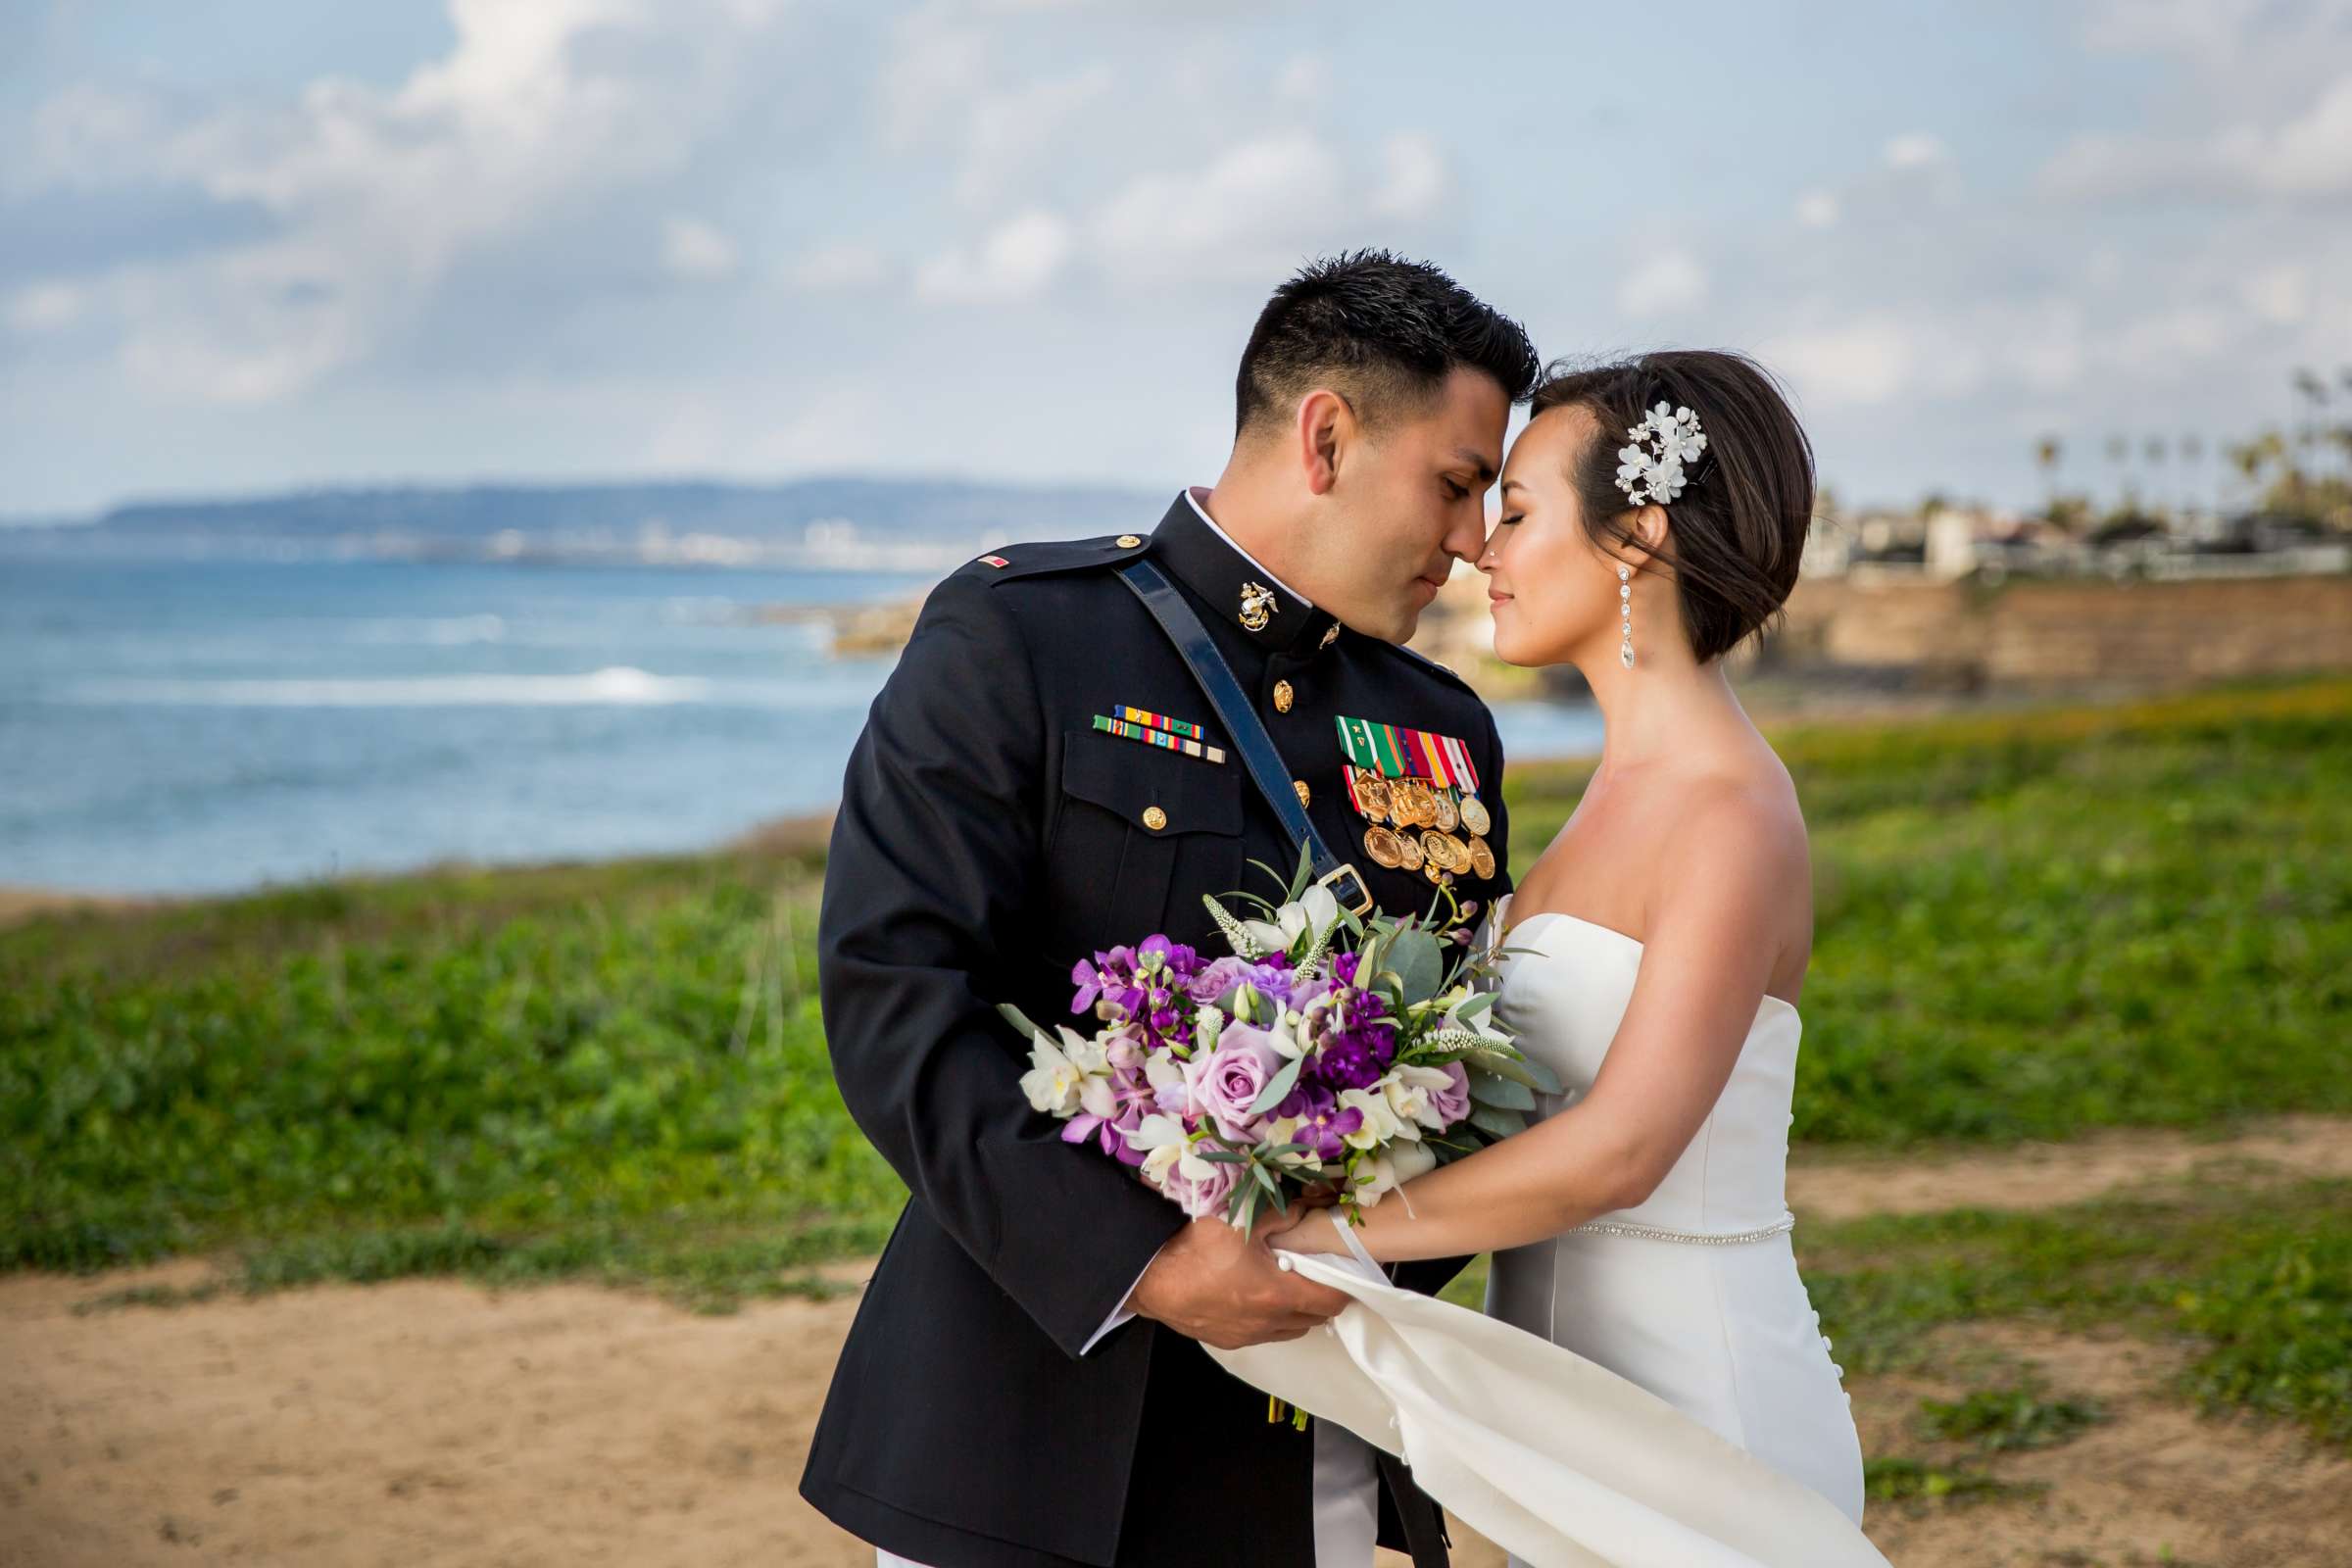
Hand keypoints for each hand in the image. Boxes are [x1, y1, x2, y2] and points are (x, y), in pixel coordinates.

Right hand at [1129, 1213, 1349, 1350]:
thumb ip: (1284, 1213)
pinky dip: (1271, 1318)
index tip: (1343, 1267)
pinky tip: (1254, 1294)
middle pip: (1316, 1317)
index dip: (1344, 1283)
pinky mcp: (1229, 1340)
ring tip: (1284, 1281)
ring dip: (1297, 1309)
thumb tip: (1309, 1208)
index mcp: (1278, 1293)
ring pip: (1291, 1328)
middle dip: (1321, 1294)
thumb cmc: (1194, 1248)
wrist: (1150, 1277)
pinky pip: (1264, 1333)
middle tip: (1314, 1268)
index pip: (1332, 1299)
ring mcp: (1248, 1335)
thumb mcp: (1242, 1219)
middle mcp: (1268, 1322)